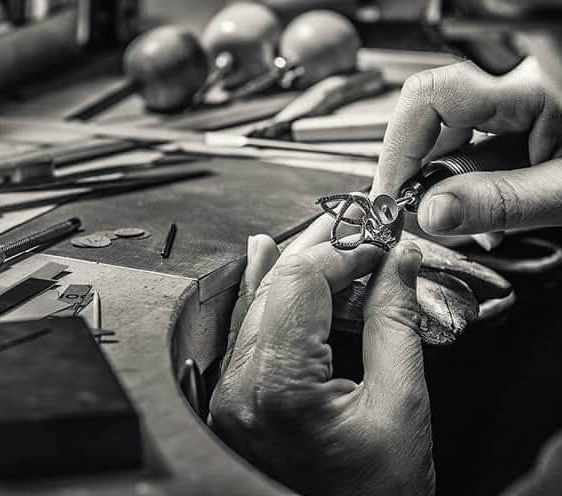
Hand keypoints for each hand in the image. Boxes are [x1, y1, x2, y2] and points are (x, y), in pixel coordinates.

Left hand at [210, 233, 434, 495]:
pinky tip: (268, 258)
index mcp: (281, 386)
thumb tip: (399, 264)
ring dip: (297, 267)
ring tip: (328, 237)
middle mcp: (242, 386)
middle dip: (322, 251)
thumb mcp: (401, 407)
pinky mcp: (235, 398)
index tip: (379, 247)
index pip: (302, 280)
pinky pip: (249, 329)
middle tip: (356, 226)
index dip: (343, 252)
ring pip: (260, 302)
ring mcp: (232, 394)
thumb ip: (394, 323)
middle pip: (277, 285)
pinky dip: (268, 292)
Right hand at [374, 58, 561, 238]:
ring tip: (463, 219)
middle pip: (430, 111)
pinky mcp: (521, 109)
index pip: (429, 95)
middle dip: (419, 168)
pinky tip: (484, 206)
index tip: (391, 195)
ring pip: (449, 127)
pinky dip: (469, 174)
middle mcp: (515, 79)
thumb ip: (501, 201)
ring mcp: (517, 92)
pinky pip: (474, 134)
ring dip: (446, 178)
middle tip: (415, 212)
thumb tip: (431, 211)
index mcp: (530, 86)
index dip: (397, 148)